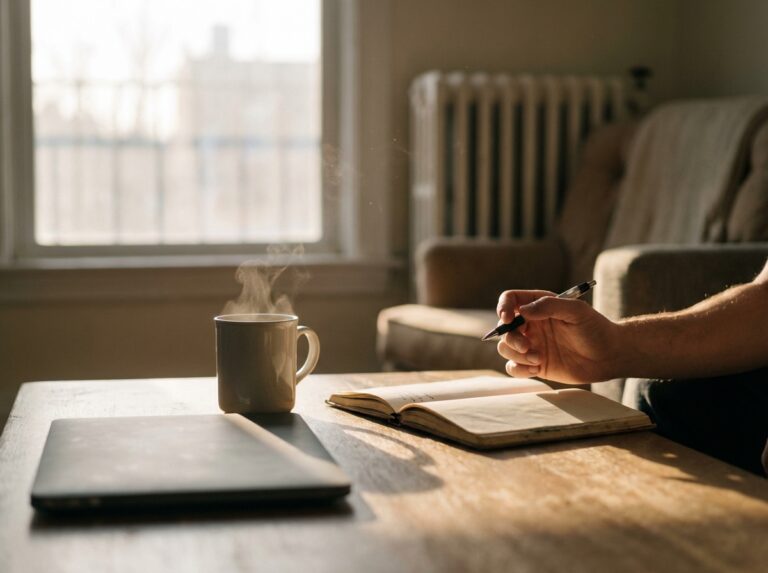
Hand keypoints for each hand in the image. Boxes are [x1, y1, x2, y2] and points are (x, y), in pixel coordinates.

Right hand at [496, 290, 621, 383]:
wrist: (609, 356)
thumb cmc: (596, 328)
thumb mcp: (576, 311)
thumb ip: (549, 306)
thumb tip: (522, 311)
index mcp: (539, 306)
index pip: (510, 299)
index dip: (503, 307)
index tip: (507, 319)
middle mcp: (531, 324)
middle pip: (504, 328)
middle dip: (511, 338)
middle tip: (526, 347)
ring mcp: (532, 344)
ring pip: (505, 348)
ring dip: (515, 355)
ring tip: (537, 360)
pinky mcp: (535, 364)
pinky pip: (513, 367)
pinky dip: (518, 369)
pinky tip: (535, 369)